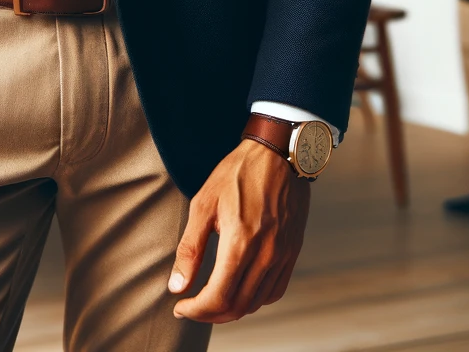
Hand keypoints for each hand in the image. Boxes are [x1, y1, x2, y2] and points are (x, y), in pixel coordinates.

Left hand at [168, 138, 310, 322]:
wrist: (277, 154)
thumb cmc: (237, 173)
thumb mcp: (204, 204)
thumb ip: (190, 248)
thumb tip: (177, 285)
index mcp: (240, 243)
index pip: (218, 298)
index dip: (196, 310)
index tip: (180, 306)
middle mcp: (265, 255)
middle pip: (237, 307)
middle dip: (210, 313)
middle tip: (191, 305)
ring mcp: (282, 255)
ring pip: (256, 303)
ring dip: (231, 309)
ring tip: (211, 299)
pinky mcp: (292, 252)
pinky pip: (274, 290)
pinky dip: (254, 299)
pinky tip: (240, 288)